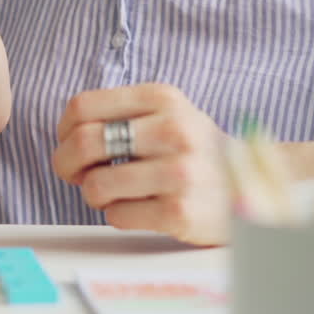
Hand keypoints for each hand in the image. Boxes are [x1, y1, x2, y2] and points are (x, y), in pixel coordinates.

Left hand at [52, 83, 229, 245]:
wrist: (250, 187)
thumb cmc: (195, 150)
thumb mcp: (168, 113)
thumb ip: (122, 113)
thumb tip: (65, 135)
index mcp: (163, 98)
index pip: (83, 106)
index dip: (63, 129)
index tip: (66, 143)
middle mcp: (173, 130)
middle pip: (83, 143)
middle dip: (65, 164)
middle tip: (74, 175)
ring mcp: (179, 172)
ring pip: (95, 184)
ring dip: (92, 194)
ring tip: (112, 193)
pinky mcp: (180, 212)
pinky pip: (117, 215)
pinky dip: (117, 214)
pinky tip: (139, 208)